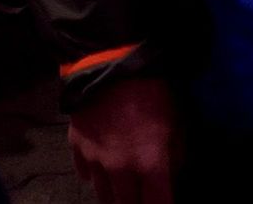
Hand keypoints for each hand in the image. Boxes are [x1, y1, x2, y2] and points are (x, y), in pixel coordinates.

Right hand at [68, 76, 177, 203]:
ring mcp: (95, 160)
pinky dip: (95, 174)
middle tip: (142, 196)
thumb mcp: (175, 121)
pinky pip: (85, 173)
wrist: (109, 62)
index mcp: (149, 163)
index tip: (163, 202)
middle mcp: (120, 170)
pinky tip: (102, 167)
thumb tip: (172, 174)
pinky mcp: (77, 147)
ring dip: (115, 195)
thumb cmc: (150, 90)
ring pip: (103, 195)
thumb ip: (175, 154)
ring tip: (123, 190)